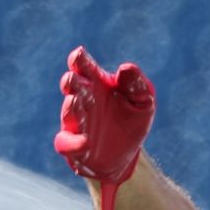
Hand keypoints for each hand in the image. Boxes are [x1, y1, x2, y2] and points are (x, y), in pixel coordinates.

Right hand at [54, 46, 155, 209]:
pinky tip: (85, 142)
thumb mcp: (143, 101)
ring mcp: (76, 122)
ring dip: (70, 107)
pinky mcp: (74, 146)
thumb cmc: (132, 119)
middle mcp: (82, 100)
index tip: (78, 55)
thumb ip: (137, 84)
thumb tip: (126, 68)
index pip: (84, 67)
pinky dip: (73, 143)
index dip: (79, 60)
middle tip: (72, 78)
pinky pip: (66, 143)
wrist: (128, 154)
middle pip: (72, 87)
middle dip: (71, 82)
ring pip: (68, 112)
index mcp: (97, 83)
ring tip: (74, 101)